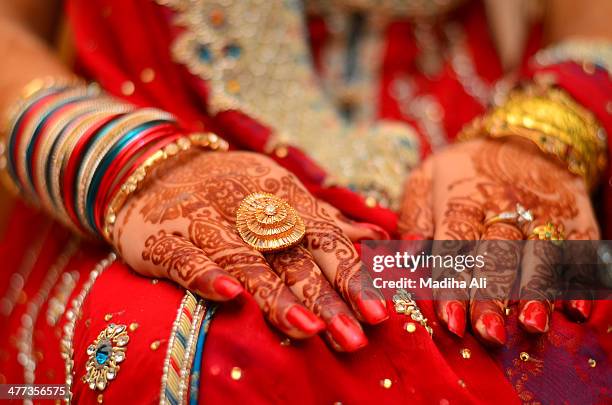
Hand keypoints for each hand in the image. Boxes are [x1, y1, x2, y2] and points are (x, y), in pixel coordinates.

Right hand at [113, 150, 388, 350]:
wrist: (156, 166)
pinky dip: (205, 274)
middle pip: (291, 255)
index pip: (324, 237)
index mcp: (282, 194)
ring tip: (307, 328)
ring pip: (244, 259)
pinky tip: (229, 296)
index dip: (351, 275)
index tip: (377, 313)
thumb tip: (377, 236)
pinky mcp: (162, 236)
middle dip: (324, 296)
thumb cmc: (232, 186)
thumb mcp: (281, 191)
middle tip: (352, 337)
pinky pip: (185, 256)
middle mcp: (247, 205)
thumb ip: (326, 218)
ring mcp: (204, 218)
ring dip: (275, 293)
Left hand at [398, 137, 598, 345]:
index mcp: (462, 201)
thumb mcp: (427, 178)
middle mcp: (503, 209)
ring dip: (537, 291)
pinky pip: (581, 250)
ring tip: (532, 325)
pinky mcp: (575, 219)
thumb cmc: (463, 170)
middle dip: (492, 295)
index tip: (449, 320)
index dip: (452, 284)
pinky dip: (580, 279)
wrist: (521, 139)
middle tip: (487, 333)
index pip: (455, 245)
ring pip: (540, 254)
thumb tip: (407, 254)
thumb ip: (414, 215)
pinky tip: (577, 310)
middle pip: (497, 256)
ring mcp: (542, 214)